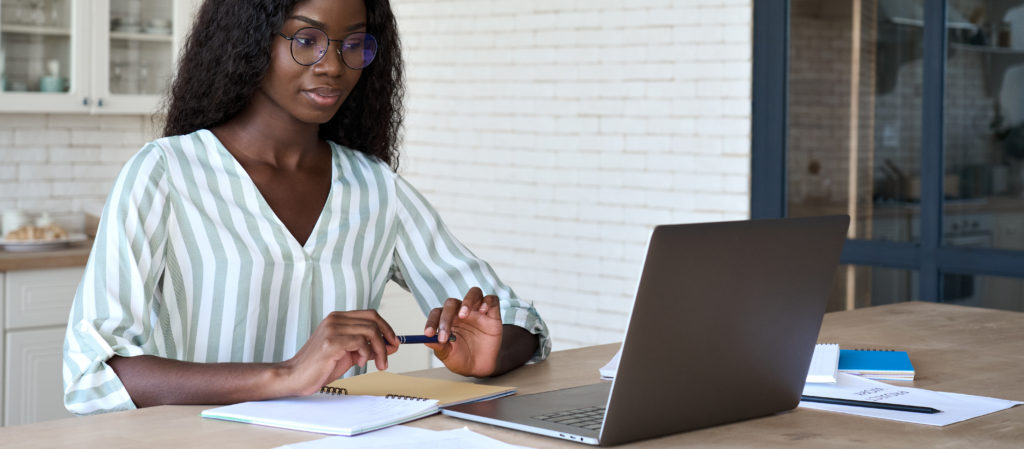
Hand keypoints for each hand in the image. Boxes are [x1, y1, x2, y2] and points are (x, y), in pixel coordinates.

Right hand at [277, 310, 398, 395]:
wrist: (295, 376)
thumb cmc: (320, 366)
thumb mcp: (349, 354)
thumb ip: (367, 347)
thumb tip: (391, 346)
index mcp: (338, 318)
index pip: (370, 314)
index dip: (386, 327)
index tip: (394, 342)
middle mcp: (335, 319)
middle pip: (373, 320)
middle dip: (387, 337)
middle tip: (391, 353)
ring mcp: (332, 329)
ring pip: (370, 331)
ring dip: (380, 350)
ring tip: (378, 364)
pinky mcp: (331, 342)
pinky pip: (361, 342)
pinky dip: (366, 354)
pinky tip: (359, 363)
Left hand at [424, 287, 502, 376]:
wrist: (479, 368)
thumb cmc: (461, 359)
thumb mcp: (448, 355)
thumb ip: (439, 346)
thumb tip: (426, 340)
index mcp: (447, 320)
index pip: (437, 313)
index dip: (432, 322)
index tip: (429, 334)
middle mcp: (461, 313)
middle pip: (452, 303)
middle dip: (446, 317)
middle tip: (445, 335)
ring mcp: (478, 312)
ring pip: (474, 293)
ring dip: (467, 301)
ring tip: (463, 315)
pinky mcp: (493, 315)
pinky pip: (492, 299)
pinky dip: (487, 302)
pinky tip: (482, 311)